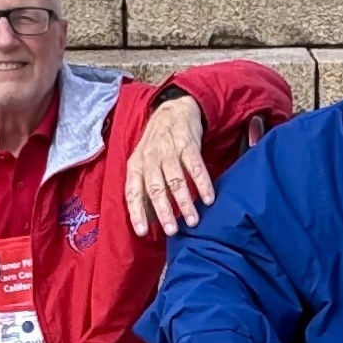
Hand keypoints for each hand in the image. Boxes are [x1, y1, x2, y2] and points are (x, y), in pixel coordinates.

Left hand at [125, 93, 213, 236]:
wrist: (173, 111)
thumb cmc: (156, 145)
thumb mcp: (143, 163)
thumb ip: (144, 189)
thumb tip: (148, 220)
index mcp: (136, 165)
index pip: (133, 192)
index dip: (137, 212)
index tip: (143, 232)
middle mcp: (150, 159)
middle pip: (156, 188)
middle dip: (164, 211)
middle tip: (172, 230)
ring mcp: (169, 151)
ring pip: (176, 180)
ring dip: (185, 202)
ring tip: (192, 220)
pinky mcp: (188, 145)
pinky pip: (196, 167)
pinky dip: (203, 184)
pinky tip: (209, 199)